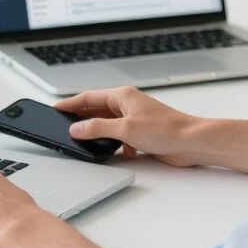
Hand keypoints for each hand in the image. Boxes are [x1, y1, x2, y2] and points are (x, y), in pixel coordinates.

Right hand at [55, 86, 210, 167]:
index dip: (70, 103)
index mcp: (122, 96)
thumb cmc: (166, 129)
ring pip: (108, 124)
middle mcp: (127, 104)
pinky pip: (120, 136)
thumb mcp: (125, 129)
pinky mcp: (141, 133)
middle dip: (82, 120)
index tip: (55, 108)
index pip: (88, 97)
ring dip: (100, 134)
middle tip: (65, 127)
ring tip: (88, 141)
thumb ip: (97, 128)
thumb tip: (76, 128)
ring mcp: (134, 118)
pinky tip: (120, 151)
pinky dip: (116, 143)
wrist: (191, 142)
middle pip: (96, 110)